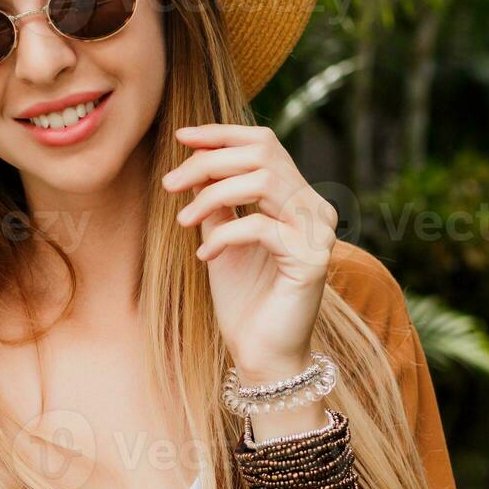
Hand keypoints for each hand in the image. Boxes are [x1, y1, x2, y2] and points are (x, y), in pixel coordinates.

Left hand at [162, 124, 338, 376]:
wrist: (261, 353)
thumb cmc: (243, 299)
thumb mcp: (222, 238)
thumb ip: (217, 202)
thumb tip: (195, 163)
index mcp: (297, 198)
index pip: (265, 143)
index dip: (222, 134)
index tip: (181, 137)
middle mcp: (315, 209)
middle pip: (262, 155)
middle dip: (208, 162)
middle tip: (169, 184)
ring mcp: (319, 233)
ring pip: (262, 182)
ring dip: (211, 195)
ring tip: (183, 221)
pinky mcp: (312, 260)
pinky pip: (260, 227)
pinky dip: (223, 236)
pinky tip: (204, 258)